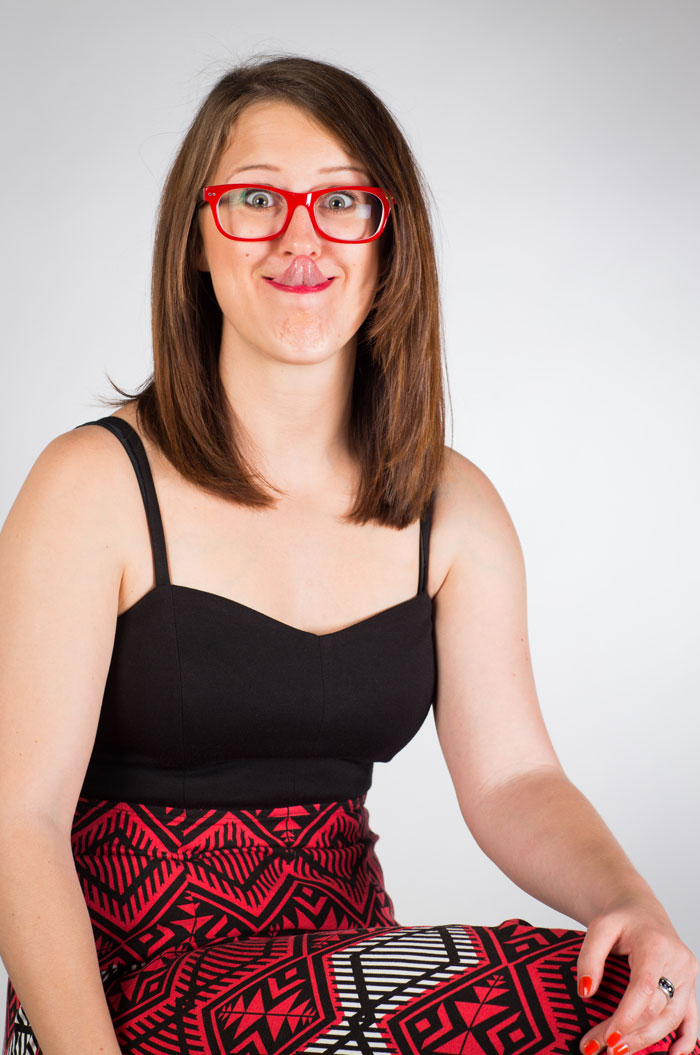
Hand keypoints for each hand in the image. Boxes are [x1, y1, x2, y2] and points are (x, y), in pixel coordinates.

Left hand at [577, 892, 698, 1054]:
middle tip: (602, 1049)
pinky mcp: (689, 987)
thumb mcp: (598, 927)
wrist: (641, 910)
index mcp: (656, 945)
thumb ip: (589, 958)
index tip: (608, 1038)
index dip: (628, 1016)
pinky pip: (691, 1018)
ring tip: (619, 1052)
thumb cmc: (620, 919)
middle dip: (630, 1033)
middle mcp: (678, 962)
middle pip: (657, 1008)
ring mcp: (688, 976)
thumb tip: (585, 992)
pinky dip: (684, 1039)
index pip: (644, 988)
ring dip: (648, 1040)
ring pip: (673, 1018)